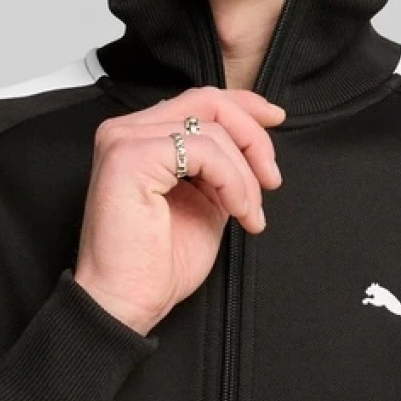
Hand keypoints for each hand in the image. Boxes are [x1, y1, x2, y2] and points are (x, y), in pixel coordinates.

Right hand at [72, 87, 286, 335]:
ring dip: (245, 174)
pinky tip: (236, 210)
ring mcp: (124, 139)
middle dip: (253, 138)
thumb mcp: (204, 201)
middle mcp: (126, 130)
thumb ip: (220, 168)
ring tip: (249, 213)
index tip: (276, 119)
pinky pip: (202, 150)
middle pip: (209, 102)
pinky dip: (231, 180)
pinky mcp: (130, 156)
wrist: (126, 302)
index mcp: (140, 136)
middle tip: (271, 179)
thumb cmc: (157, 262)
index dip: (244, 105)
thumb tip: (253, 147)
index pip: (200, 98)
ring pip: (211, 128)